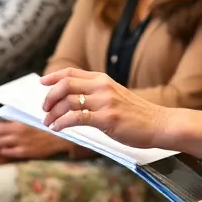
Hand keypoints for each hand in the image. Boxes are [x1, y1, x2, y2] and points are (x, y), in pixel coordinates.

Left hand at [0, 120, 72, 159]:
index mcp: (18, 124)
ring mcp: (22, 145)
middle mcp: (18, 135)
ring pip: (2, 145)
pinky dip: (5, 151)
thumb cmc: (48, 121)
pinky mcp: (28, 152)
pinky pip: (12, 153)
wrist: (61, 135)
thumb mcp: (32, 115)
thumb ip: (19, 116)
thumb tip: (6, 115)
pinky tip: (0, 150)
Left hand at [40, 68, 167, 147]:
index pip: (71, 73)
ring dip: (53, 113)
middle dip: (49, 97)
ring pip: (68, 102)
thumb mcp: (115, 95)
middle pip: (65, 85)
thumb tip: (71, 99)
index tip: (41, 83)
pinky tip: (58, 128)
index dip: (52, 77)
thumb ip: (96, 94)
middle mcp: (102, 87)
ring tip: (49, 122)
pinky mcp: (107, 119)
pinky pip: (76, 118)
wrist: (160, 123)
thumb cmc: (137, 114)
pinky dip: (62, 123)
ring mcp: (105, 102)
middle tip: (44, 109)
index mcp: (103, 79)